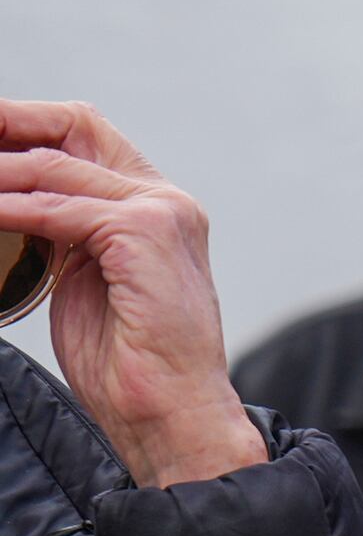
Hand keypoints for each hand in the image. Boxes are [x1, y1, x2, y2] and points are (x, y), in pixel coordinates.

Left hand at [0, 101, 268, 490]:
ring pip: (53, 167)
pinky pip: (55, 208)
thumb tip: (9, 205)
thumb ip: (59, 233)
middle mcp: (165, 200)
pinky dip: (8, 208)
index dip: (25, 125)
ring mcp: (161, 212)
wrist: (173, 412)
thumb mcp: (83, 278)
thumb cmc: (129, 362)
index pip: (85, 134)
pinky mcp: (145, 234)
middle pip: (74, 126)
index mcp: (156, 209)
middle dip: (7, 124)